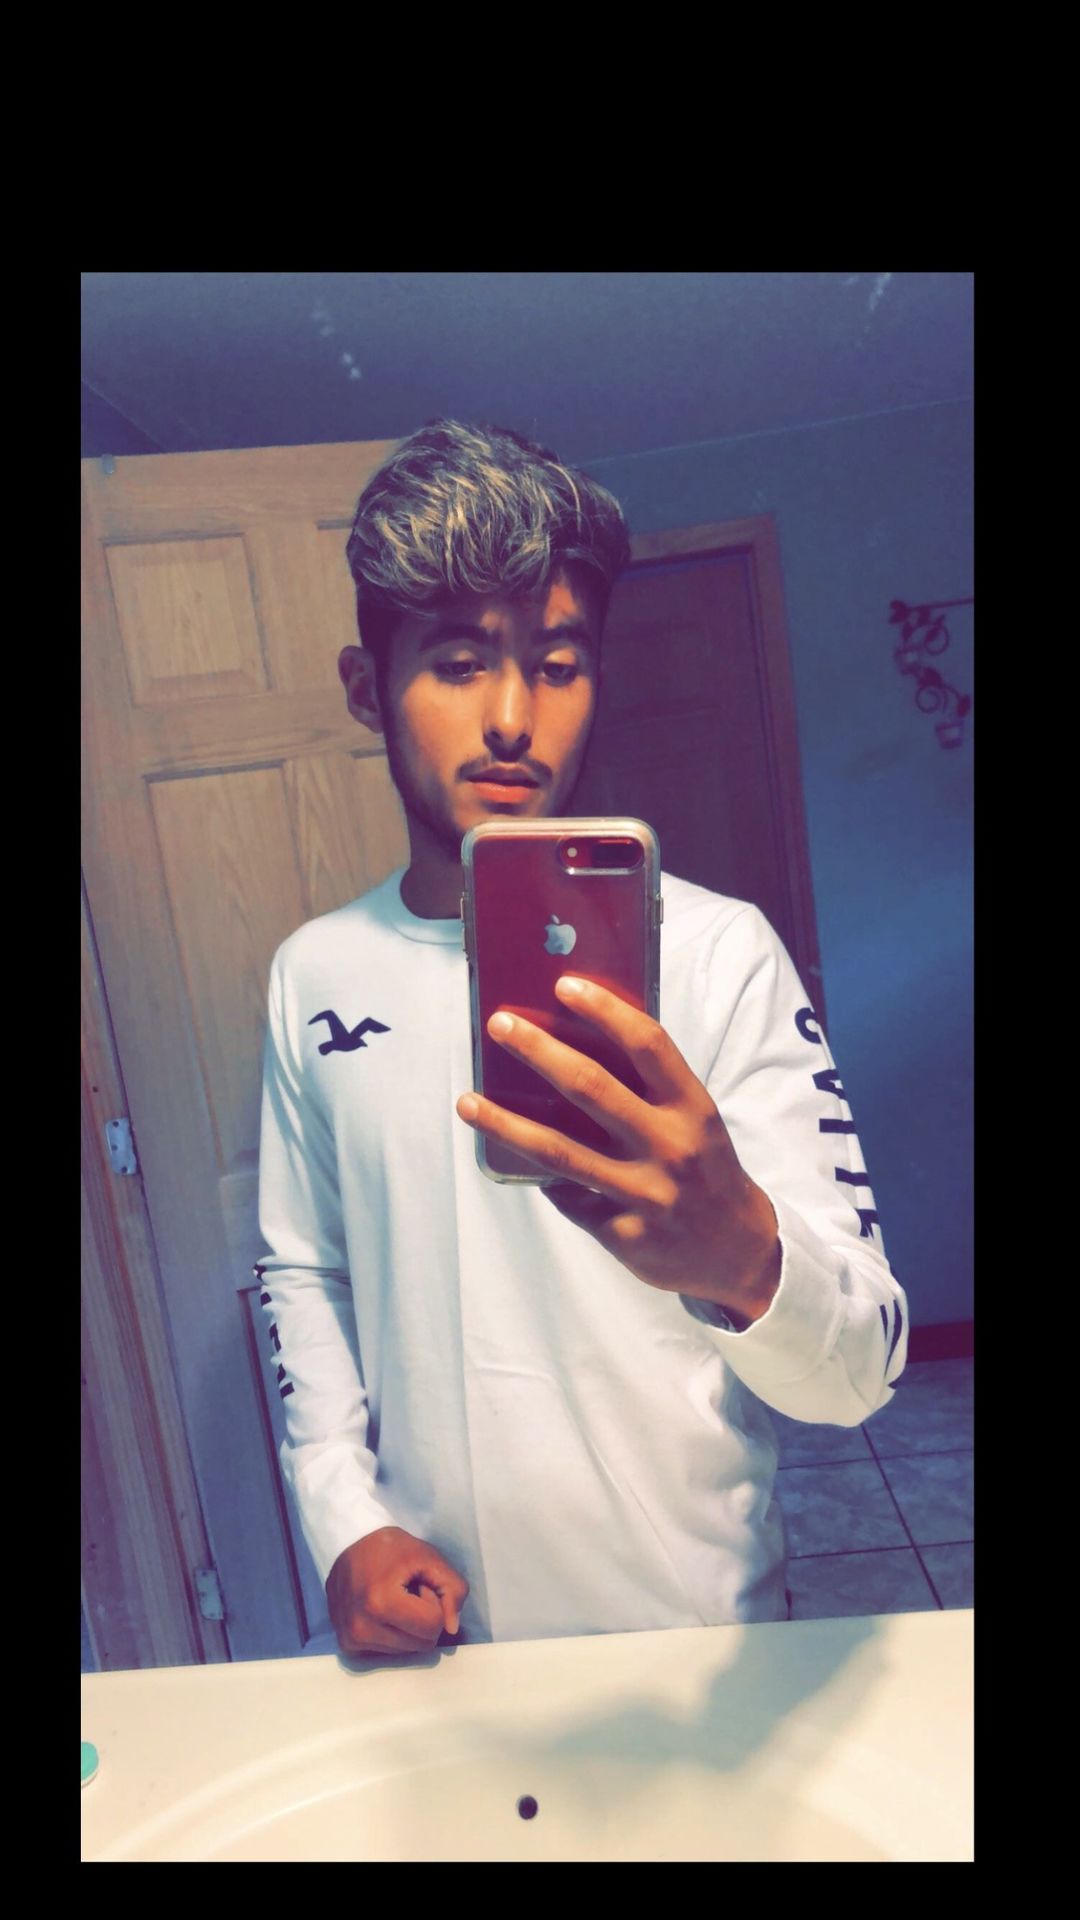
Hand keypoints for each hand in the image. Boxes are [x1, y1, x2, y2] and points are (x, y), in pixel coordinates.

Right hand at [326, 1527, 469, 1656]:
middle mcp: (361, 1627)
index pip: (433, 1625)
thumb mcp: (428, 1557)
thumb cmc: (389, 1548)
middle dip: (422, 1618)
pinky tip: (381, 1611)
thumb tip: (452, 1628)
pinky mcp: (347, 1645)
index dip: (433, 1601)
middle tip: (406, 1592)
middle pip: (422, 1644)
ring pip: (407, 1651)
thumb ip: (453, 1588)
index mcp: (380, 1602)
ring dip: (407, 1627)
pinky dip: (392, 1634)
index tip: (417, 1583)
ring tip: (393, 1599)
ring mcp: (352, 1639)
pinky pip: (389, 1652)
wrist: (346, 1544)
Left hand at [456, 976, 781, 1322]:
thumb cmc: (706, 1169)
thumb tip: (574, 1050)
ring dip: (505, 1123)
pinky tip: (520, 1164)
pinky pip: (568, 1199)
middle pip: (591, 1088)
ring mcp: (646, 1194)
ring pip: (560, 1151)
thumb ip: (649, 1091)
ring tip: (466, 1102)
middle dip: (538, 1050)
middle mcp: (670, 1146)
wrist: (740, 1250)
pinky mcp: (625, 1234)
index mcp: (692, 1108)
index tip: (564, 984)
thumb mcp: (695, 1122)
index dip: (605, 1010)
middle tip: (499, 1025)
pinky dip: (543, 1179)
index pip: (647, 1044)